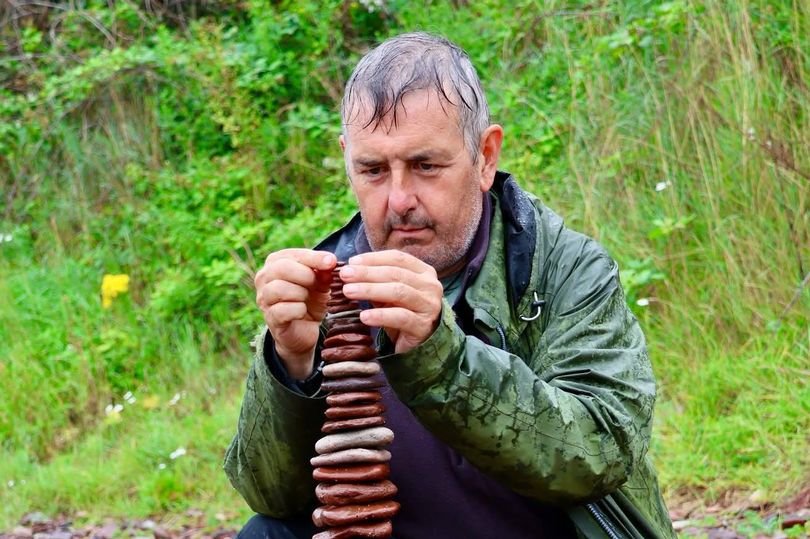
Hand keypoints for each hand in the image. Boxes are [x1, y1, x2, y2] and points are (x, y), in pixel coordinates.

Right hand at [254, 249, 336, 378]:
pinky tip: (303, 311)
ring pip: (278, 288)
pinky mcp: (270, 318)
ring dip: (300, 293)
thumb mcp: (320, 283)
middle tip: (316, 284)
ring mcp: (264, 299)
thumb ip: (323, 271)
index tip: (331, 262)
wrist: (305, 330)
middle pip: (280, 268)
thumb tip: (330, 262)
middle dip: (305, 275)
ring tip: (307, 298)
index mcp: (275, 263)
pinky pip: (282, 310)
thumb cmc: (310, 300)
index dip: (313, 258)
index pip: (292, 254)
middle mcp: (264, 278)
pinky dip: (298, 310)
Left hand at [339, 250, 442, 353]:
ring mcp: (429, 306)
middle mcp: (430, 286)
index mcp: (424, 272)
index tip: (351, 261)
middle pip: (396, 274)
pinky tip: (364, 316)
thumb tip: (350, 267)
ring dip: (370, 290)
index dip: (373, 258)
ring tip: (348, 291)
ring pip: (398, 292)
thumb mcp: (391, 292)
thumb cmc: (403, 311)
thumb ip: (376, 279)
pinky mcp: (423, 326)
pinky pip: (400, 317)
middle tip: (344, 275)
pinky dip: (380, 315)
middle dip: (367, 273)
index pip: (397, 258)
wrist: (421, 342)